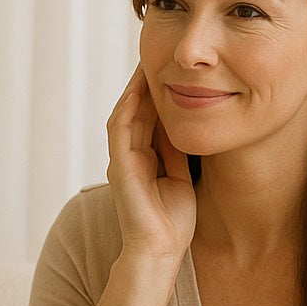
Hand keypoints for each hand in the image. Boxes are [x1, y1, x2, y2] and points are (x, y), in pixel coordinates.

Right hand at [104, 66, 195, 262]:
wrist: (160, 251)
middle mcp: (129, 155)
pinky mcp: (120, 170)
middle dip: (144, 82)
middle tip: (156, 53)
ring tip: (145, 64)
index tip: (170, 66)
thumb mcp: (181, 175)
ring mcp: (122, 161)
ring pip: (125, 115)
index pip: (147, 115)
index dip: (156, 90)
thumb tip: (186, 122)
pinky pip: (120, 133)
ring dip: (133, 90)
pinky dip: (127, 111)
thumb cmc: (172, 221)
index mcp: (143, 157)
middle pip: (134, 109)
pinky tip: (136, 92)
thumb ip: (177, 151)